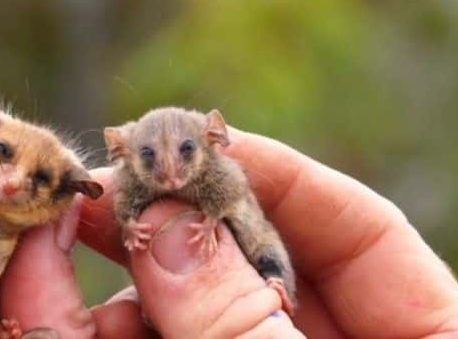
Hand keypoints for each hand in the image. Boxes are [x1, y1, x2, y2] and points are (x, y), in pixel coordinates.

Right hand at [77, 128, 457, 337]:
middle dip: (193, 219)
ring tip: (92, 244)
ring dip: (148, 279)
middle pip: (274, 263)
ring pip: (209, 309)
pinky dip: (135, 333)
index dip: (285, 175)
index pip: (365, 232)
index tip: (206, 139)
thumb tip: (172, 226)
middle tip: (119, 180)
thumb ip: (244, 324)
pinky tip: (96, 320)